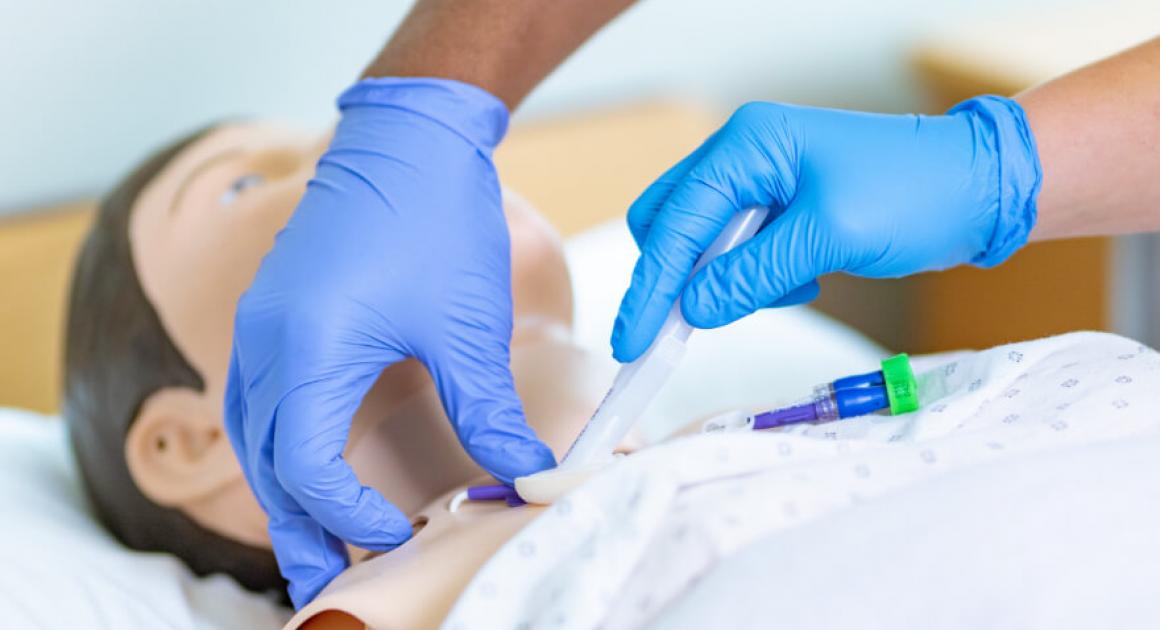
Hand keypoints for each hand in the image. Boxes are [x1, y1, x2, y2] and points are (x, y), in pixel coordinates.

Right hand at [223, 78, 554, 606]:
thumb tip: (525, 473)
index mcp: (306, 350)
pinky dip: (279, 447)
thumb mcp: (465, 325)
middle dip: (297, 529)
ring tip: (316, 542)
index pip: (307, 469)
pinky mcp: (272, 312)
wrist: (408, 136)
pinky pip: (257, 399)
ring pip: (253, 436)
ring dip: (283, 493)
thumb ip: (487, 409)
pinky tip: (307, 465)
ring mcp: (260, 325)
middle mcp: (265, 343)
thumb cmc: (435, 217)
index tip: (400, 535)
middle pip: (265, 465)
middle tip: (329, 581)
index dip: (348, 516)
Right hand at [612, 96, 1040, 361]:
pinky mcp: (779, 209)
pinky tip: (806, 278)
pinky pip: (736, 252)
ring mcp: (760, 181)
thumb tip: (692, 309)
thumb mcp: (829, 238)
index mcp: (747, 145)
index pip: (674, 221)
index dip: (650, 286)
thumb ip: (752, 274)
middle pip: (669, 224)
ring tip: (792, 285)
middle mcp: (743, 156)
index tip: (633, 341)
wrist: (979, 188)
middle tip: (679, 331)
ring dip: (724, 279)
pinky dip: (755, 278)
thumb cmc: (915, 194)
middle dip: (674, 278)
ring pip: (701, 242)